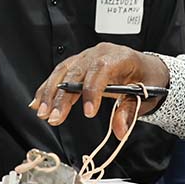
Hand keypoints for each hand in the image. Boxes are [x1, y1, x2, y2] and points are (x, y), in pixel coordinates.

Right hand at [31, 43, 170, 137]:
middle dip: (62, 96)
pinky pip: (60, 73)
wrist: (146, 68)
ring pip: (63, 71)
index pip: (101, 69)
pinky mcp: (78, 63)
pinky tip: (38, 102)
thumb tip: (119, 130)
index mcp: (120, 57)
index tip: (88, 112)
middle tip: (54, 116)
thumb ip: (129, 112)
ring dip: (50, 93)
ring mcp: (87, 56)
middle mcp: (100, 53)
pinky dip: (48, 88)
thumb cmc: (146, 78)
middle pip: (76, 71)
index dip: (91, 90)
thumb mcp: (145, 96)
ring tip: (43, 112)